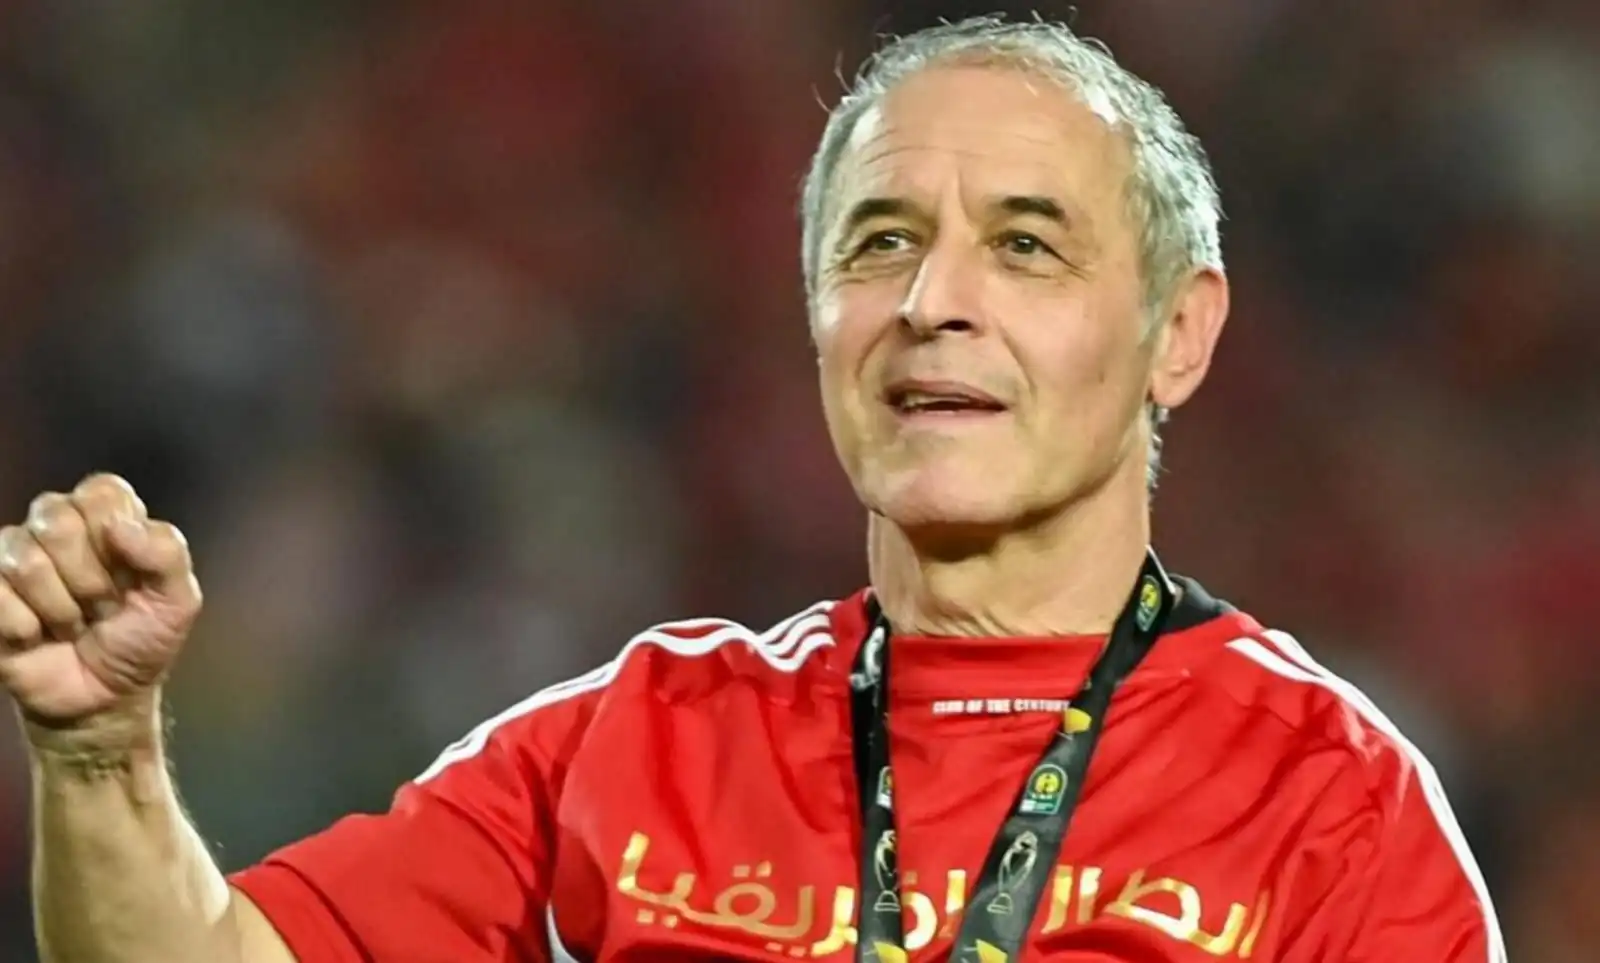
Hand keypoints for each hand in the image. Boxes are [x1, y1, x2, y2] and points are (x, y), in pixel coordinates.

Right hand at [0, 474, 201, 732]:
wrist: (103, 698)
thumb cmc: (141, 641)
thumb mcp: (177, 601)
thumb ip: (166, 554)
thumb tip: (120, 526)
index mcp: (107, 516)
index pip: (101, 492)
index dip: (119, 539)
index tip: (132, 577)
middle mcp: (57, 525)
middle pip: (57, 519)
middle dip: (90, 581)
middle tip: (102, 608)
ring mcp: (15, 556)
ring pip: (25, 560)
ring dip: (60, 609)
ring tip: (72, 626)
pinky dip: (26, 627)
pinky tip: (37, 638)